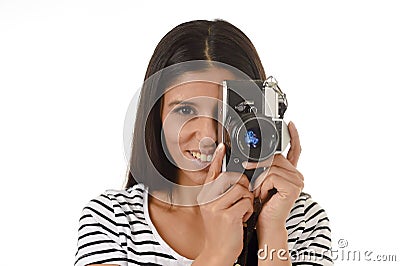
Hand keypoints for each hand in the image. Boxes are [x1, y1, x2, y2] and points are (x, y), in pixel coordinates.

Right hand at [196, 143, 253, 263]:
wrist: (218, 251)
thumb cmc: (221, 229)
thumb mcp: (216, 208)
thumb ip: (221, 193)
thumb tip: (235, 177)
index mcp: (206, 195)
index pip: (212, 171)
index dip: (217, 158)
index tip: (222, 145)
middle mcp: (208, 199)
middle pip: (232, 178)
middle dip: (244, 186)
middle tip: (243, 199)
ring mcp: (216, 207)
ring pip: (242, 190)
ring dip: (247, 200)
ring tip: (242, 211)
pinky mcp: (227, 216)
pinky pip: (246, 203)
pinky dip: (249, 210)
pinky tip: (242, 218)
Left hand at [243, 122, 303, 232]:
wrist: (265, 223)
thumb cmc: (261, 205)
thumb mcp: (260, 181)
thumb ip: (262, 167)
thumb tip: (251, 156)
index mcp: (290, 172)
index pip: (294, 150)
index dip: (293, 136)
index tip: (291, 124)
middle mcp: (297, 175)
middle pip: (275, 157)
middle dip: (258, 168)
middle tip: (254, 184)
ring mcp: (297, 181)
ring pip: (270, 166)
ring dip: (259, 180)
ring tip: (260, 193)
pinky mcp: (293, 187)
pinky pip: (270, 176)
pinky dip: (262, 185)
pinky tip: (264, 196)